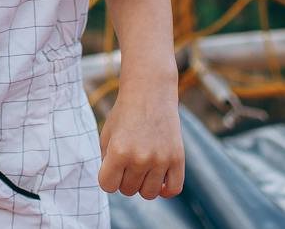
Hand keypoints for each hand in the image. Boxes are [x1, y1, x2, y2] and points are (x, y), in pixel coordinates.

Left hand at [97, 80, 183, 199]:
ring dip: (143, 184)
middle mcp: (140, 158)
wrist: (150, 91)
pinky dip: (165, 190)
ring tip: (142, 166)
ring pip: (149, 194)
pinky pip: (173, 189)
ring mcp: (160, 159)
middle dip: (125, 178)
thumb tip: (115, 186)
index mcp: (118, 151)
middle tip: (129, 159)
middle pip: (128, 190)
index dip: (108, 177)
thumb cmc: (125, 114)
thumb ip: (107, 162)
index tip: (111, 164)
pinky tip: (159, 179)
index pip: (108, 186)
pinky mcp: (177, 158)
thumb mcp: (107, 135)